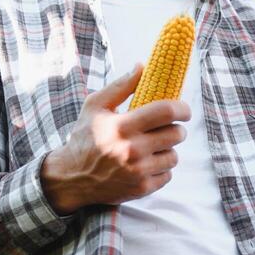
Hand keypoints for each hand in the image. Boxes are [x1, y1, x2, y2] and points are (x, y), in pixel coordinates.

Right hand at [40, 63, 191, 214]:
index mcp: (122, 126)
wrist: (71, 177)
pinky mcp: (141, 188)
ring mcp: (138, 171)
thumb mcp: (95, 106)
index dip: (182, 108)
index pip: (166, 111)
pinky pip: (167, 174)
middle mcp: (132, 150)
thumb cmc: (85, 138)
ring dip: (168, 149)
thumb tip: (143, 67)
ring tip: (153, 147)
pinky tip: (147, 164)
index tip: (183, 109)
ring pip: (174, 156)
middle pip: (176, 134)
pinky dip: (161, 168)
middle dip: (176, 128)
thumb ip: (121, 86)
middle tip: (167, 127)